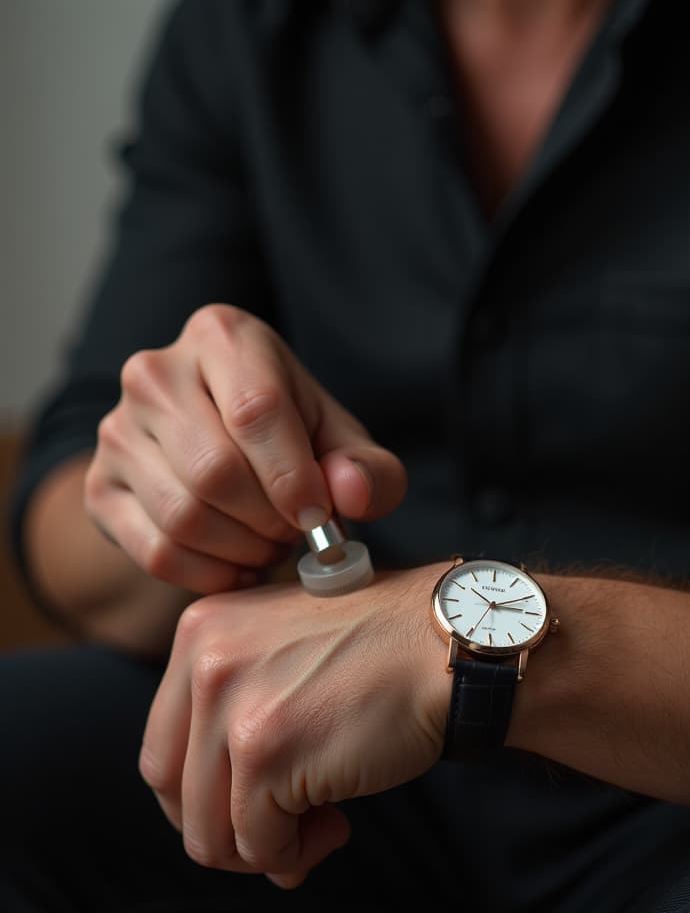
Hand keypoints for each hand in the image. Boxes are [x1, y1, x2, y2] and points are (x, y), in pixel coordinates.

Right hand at [84, 304, 406, 592]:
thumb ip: (368, 468)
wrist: (221, 454)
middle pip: (215, 471)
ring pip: (183, 517)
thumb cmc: (292, 440)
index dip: (293, 477)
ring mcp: (117, 430)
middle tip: (294, 531)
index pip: (257, 411)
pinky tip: (239, 565)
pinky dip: (210, 575)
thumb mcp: (342, 443)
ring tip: (270, 543)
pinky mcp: (99, 487)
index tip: (317, 515)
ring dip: (243, 549)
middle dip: (268, 520)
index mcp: (223, 337)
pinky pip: (156, 552)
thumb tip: (349, 493)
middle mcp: (155, 373)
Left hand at [138, 565, 446, 886]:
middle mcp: (203, 661)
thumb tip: (230, 837)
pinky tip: (339, 824)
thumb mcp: (286, 657)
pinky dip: (296, 852)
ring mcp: (230, 706)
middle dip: (226, 830)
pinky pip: (259, 842)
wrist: (447, 646)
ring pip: (208, 831)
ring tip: (322, 827)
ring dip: (264, 848)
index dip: (204, 797)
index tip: (256, 806)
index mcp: (200, 632)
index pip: (164, 747)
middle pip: (174, 791)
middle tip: (285, 830)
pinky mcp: (264, 750)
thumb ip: (240, 728)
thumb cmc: (383, 654)